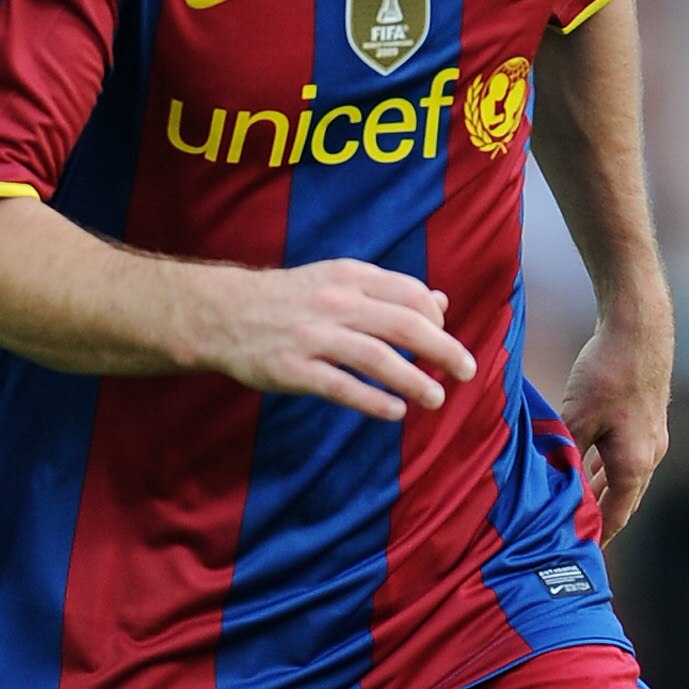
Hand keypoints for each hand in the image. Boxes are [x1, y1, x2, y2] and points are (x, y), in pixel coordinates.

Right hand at [199, 258, 475, 421]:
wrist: (222, 313)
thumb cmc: (288, 298)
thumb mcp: (337, 279)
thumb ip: (388, 291)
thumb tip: (441, 302)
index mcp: (349, 277)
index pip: (410, 294)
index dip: (437, 319)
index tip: (445, 339)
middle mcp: (336, 303)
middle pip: (404, 326)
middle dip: (443, 349)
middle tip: (467, 371)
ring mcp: (314, 338)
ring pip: (378, 359)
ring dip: (414, 380)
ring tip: (437, 397)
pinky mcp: (294, 370)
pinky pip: (341, 387)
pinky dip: (373, 400)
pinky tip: (396, 411)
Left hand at [560, 300, 672, 539]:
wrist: (638, 328)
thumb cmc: (608, 372)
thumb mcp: (576, 418)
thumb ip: (565, 456)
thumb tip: (549, 485)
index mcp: (635, 464)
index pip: (615, 515)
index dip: (596, 536)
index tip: (578, 554)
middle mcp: (651, 455)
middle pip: (623, 500)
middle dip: (598, 518)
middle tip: (573, 536)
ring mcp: (653, 436)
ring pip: (624, 476)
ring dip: (601, 491)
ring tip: (575, 506)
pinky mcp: (648, 418)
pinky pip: (626, 455)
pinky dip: (606, 467)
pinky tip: (585, 465)